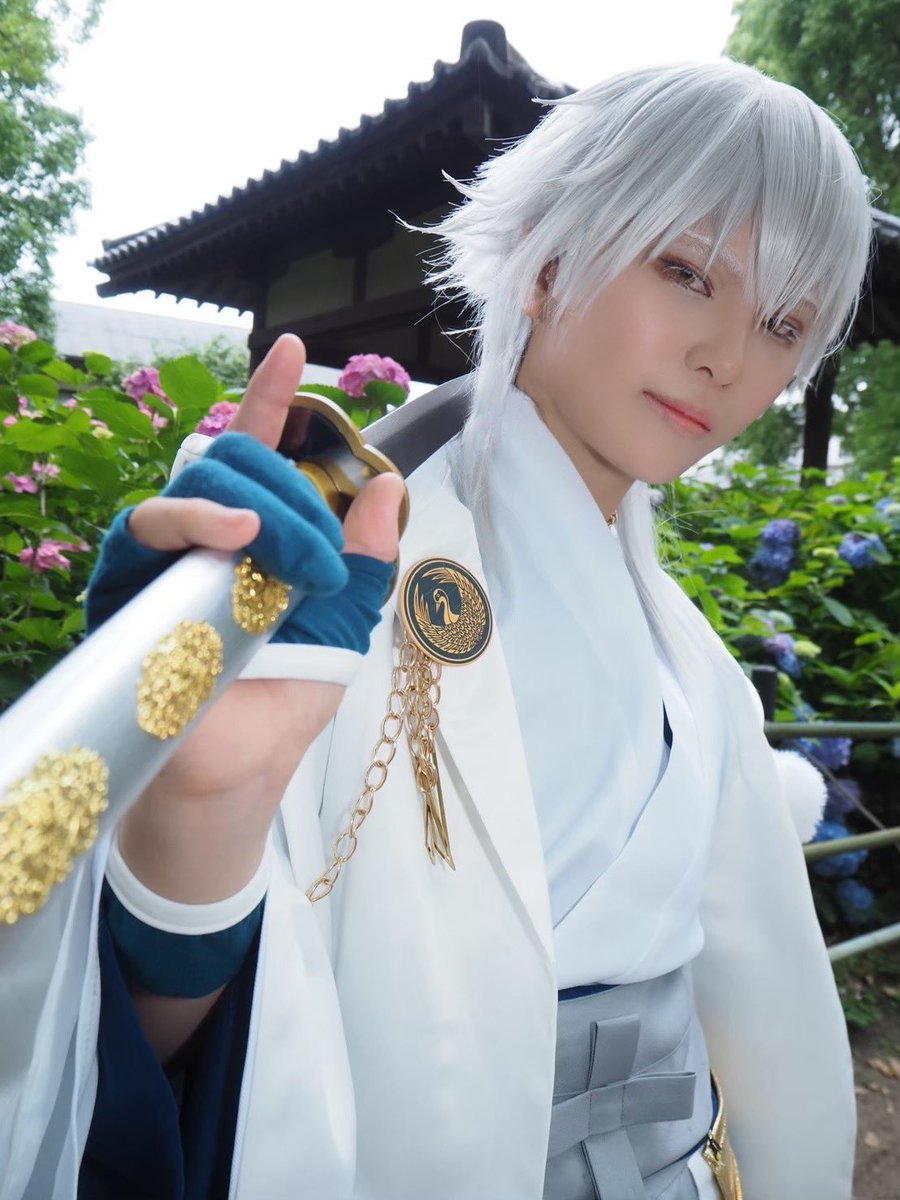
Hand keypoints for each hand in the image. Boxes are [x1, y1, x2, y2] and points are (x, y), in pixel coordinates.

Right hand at [106, 335, 404, 902]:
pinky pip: (144, 530)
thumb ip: (361, 561)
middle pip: (232, 459)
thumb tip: (384, 487)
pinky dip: (191, 522)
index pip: (261, 454)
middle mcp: (208, 537)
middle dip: (284, 486)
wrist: (235, 777)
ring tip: (272, 542)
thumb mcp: (343, 627)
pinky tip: (230, 536)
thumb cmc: (283, 702)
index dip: (271, 399)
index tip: (292, 347)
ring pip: (192, 482)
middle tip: (315, 556)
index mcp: (259, 537)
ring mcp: (165, 559)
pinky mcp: (128, 587)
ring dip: (244, 502)